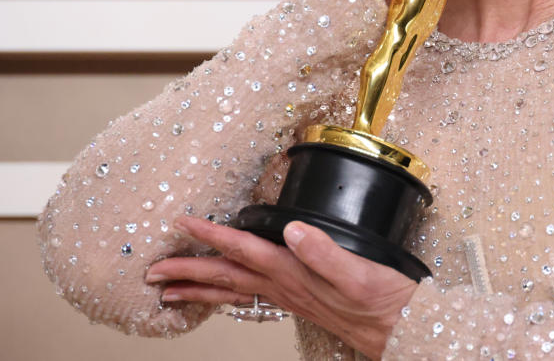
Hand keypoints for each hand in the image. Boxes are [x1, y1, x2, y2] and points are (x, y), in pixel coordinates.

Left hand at [146, 216, 418, 358]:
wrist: (402, 330)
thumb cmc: (384, 302)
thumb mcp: (359, 273)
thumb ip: (323, 252)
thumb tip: (290, 229)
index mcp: (295, 274)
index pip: (244, 250)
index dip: (211, 235)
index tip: (182, 222)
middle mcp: (287, 287)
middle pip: (227, 277)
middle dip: (187, 271)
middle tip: (151, 270)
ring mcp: (292, 297)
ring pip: (234, 291)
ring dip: (200, 288)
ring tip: (169, 290)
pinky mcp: (302, 301)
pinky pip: (252, 297)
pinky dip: (229, 294)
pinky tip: (225, 293)